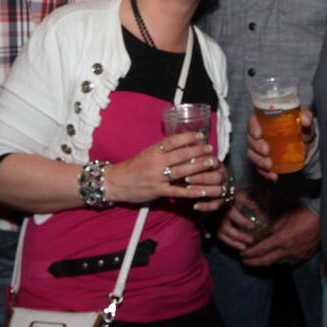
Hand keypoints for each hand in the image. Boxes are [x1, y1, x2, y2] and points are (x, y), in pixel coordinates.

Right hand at [106, 132, 226, 206]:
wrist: (115, 182)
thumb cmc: (133, 167)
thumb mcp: (146, 154)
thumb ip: (161, 150)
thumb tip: (180, 143)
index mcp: (153, 151)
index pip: (172, 141)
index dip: (187, 137)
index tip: (200, 135)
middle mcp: (155, 162)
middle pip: (180, 155)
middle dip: (197, 151)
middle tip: (210, 149)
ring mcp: (157, 177)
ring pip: (181, 171)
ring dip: (198, 167)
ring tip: (210, 164)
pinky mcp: (157, 191)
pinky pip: (177, 191)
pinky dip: (190, 191)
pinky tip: (202, 190)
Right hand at [216, 189, 264, 249]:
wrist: (217, 194)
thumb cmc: (232, 194)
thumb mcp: (241, 194)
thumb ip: (250, 204)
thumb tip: (262, 216)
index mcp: (226, 205)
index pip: (233, 214)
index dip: (243, 222)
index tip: (253, 227)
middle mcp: (219, 214)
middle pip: (226, 228)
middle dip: (238, 236)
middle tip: (250, 240)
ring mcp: (215, 221)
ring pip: (222, 235)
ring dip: (233, 243)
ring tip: (244, 247)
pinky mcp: (214, 226)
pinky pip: (220, 237)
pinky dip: (229, 243)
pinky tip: (239, 247)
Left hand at [237, 206, 319, 267]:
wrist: (323, 218)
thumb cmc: (304, 213)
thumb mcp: (285, 216)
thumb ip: (275, 226)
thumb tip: (269, 231)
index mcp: (282, 240)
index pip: (261, 250)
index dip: (250, 254)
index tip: (242, 255)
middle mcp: (288, 251)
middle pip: (267, 261)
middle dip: (254, 262)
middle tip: (246, 262)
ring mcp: (296, 255)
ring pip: (278, 263)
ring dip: (267, 262)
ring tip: (259, 261)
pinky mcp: (304, 256)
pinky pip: (289, 262)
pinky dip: (280, 261)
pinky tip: (277, 259)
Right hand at [247, 107, 313, 180]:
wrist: (306, 144)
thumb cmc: (301, 127)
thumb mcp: (305, 120)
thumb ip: (306, 117)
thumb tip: (305, 120)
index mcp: (265, 121)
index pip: (253, 121)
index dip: (253, 127)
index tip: (258, 134)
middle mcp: (259, 134)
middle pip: (251, 139)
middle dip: (257, 146)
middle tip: (267, 151)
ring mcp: (260, 148)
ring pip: (252, 154)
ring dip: (259, 161)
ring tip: (269, 165)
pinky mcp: (264, 160)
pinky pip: (260, 167)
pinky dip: (265, 172)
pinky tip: (273, 176)